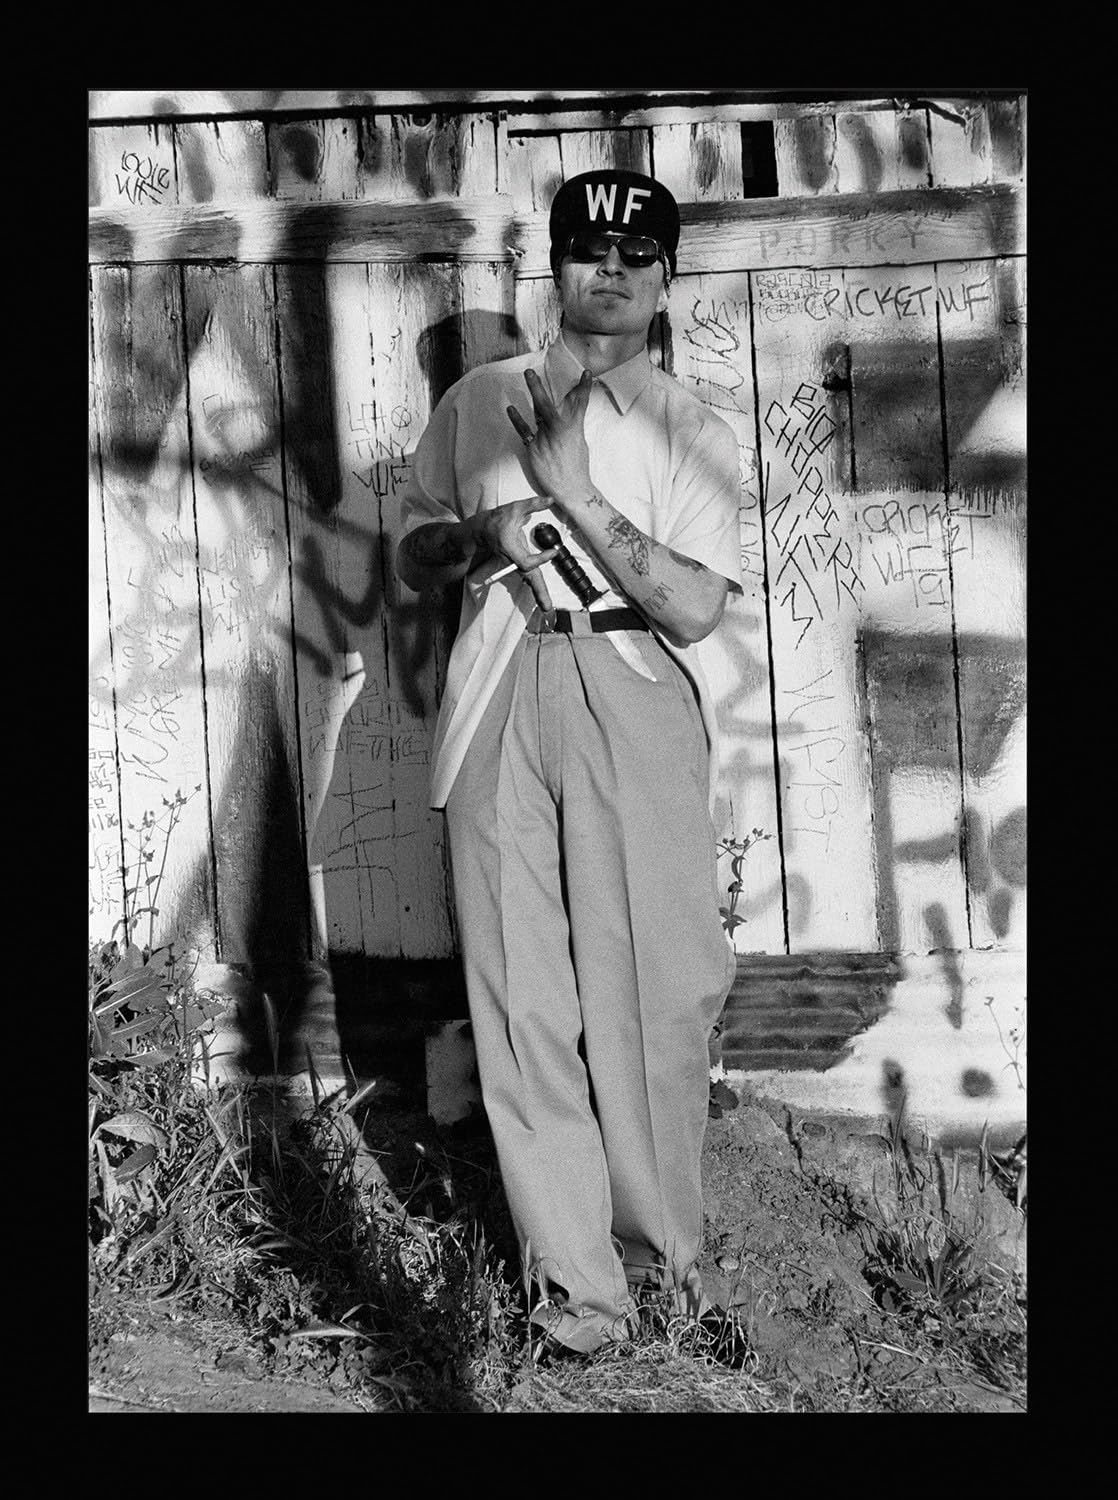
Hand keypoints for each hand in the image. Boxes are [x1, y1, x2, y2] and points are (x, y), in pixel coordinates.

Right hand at [469, 497, 558, 610]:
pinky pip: (529, 577)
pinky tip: (544, 600)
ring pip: (529, 580)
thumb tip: (550, 500)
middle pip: (528, 578)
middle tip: (548, 608)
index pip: (526, 560)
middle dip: (538, 593)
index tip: (552, 552)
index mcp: (510, 549)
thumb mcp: (515, 508)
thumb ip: (533, 504)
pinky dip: (536, 588)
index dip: (540, 558)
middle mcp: (512, 560)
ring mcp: (514, 564)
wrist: (481, 531)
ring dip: (538, 594)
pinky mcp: (517, 565)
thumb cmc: (497, 519)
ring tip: (547, 607)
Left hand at [506, 368, 593, 504]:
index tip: (586, 373)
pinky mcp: (534, 448)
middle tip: (530, 371)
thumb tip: (569, 416)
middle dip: (539, 386)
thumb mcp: (579, 443)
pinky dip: (517, 419)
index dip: (584, 387)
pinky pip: (524, 430)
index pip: (580, 403)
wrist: (571, 489)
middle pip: (548, 403)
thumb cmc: (577, 468)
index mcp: (574, 429)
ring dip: (533, 393)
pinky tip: (511, 408)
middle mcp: (559, 430)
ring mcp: (545, 438)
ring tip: (527, 377)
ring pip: (537, 411)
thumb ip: (572, 428)